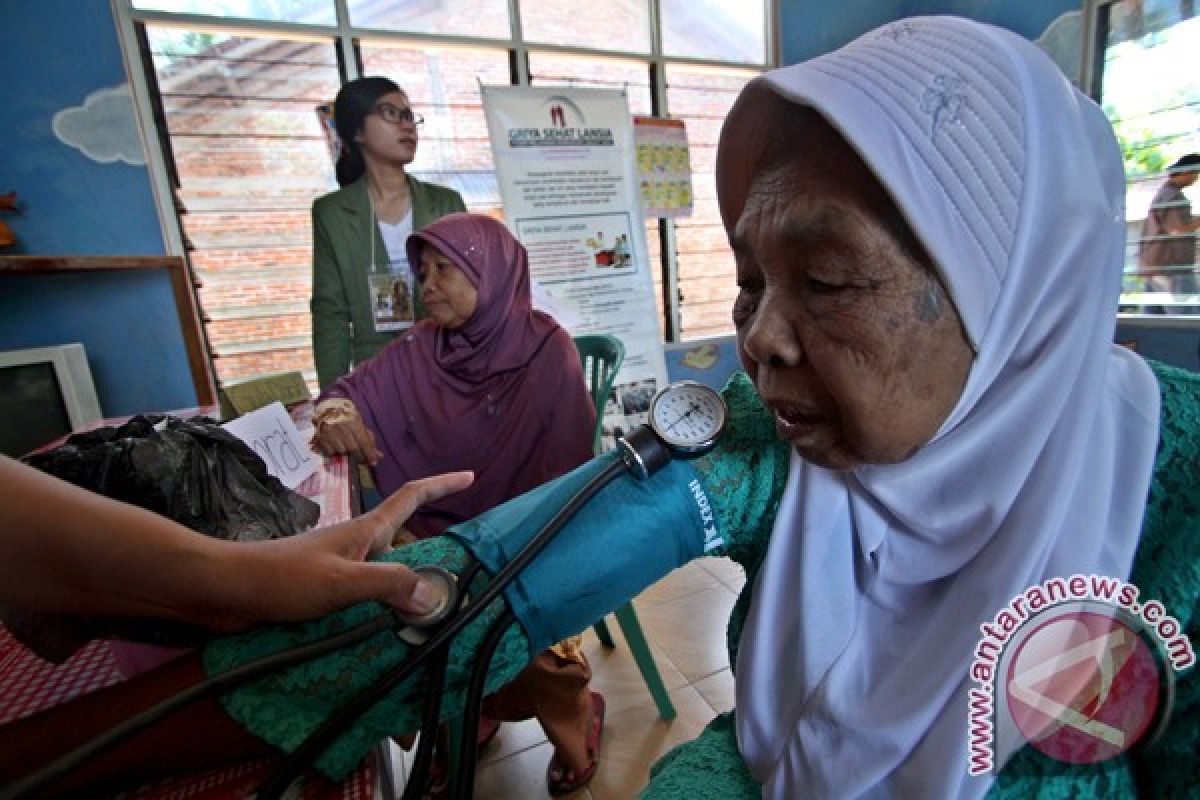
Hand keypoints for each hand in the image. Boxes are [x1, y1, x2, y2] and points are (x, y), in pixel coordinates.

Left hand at [217, 471, 473, 629]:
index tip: (469, 477)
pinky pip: (368, 593)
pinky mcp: (324, 588)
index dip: (442, 484)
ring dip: (408, 585)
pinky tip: (385, 627)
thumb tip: (433, 595)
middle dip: (434, 552)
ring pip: (388, 570)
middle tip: (460, 575)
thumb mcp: (343, 582)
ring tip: (428, 612)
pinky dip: (384, 605)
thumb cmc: (282, 578)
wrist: (227, 591)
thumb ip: (389, 585)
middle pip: (406, 537)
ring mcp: (340, 565)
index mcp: (366, 531)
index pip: (412, 496)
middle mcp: (357, 543)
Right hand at [311, 405, 382, 465]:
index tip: (374, 462)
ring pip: (342, 451)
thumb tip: (379, 455)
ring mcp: (330, 433)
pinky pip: (331, 452)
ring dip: (346, 452)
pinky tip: (335, 445)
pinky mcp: (320, 438)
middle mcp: (342, 428)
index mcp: (354, 422)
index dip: (370, 453)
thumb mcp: (359, 422)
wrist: (326, 407)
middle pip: (353, 449)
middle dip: (360, 457)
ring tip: (345, 446)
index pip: (364, 442)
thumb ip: (369, 438)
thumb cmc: (346, 415)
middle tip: (363, 460)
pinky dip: (335, 452)